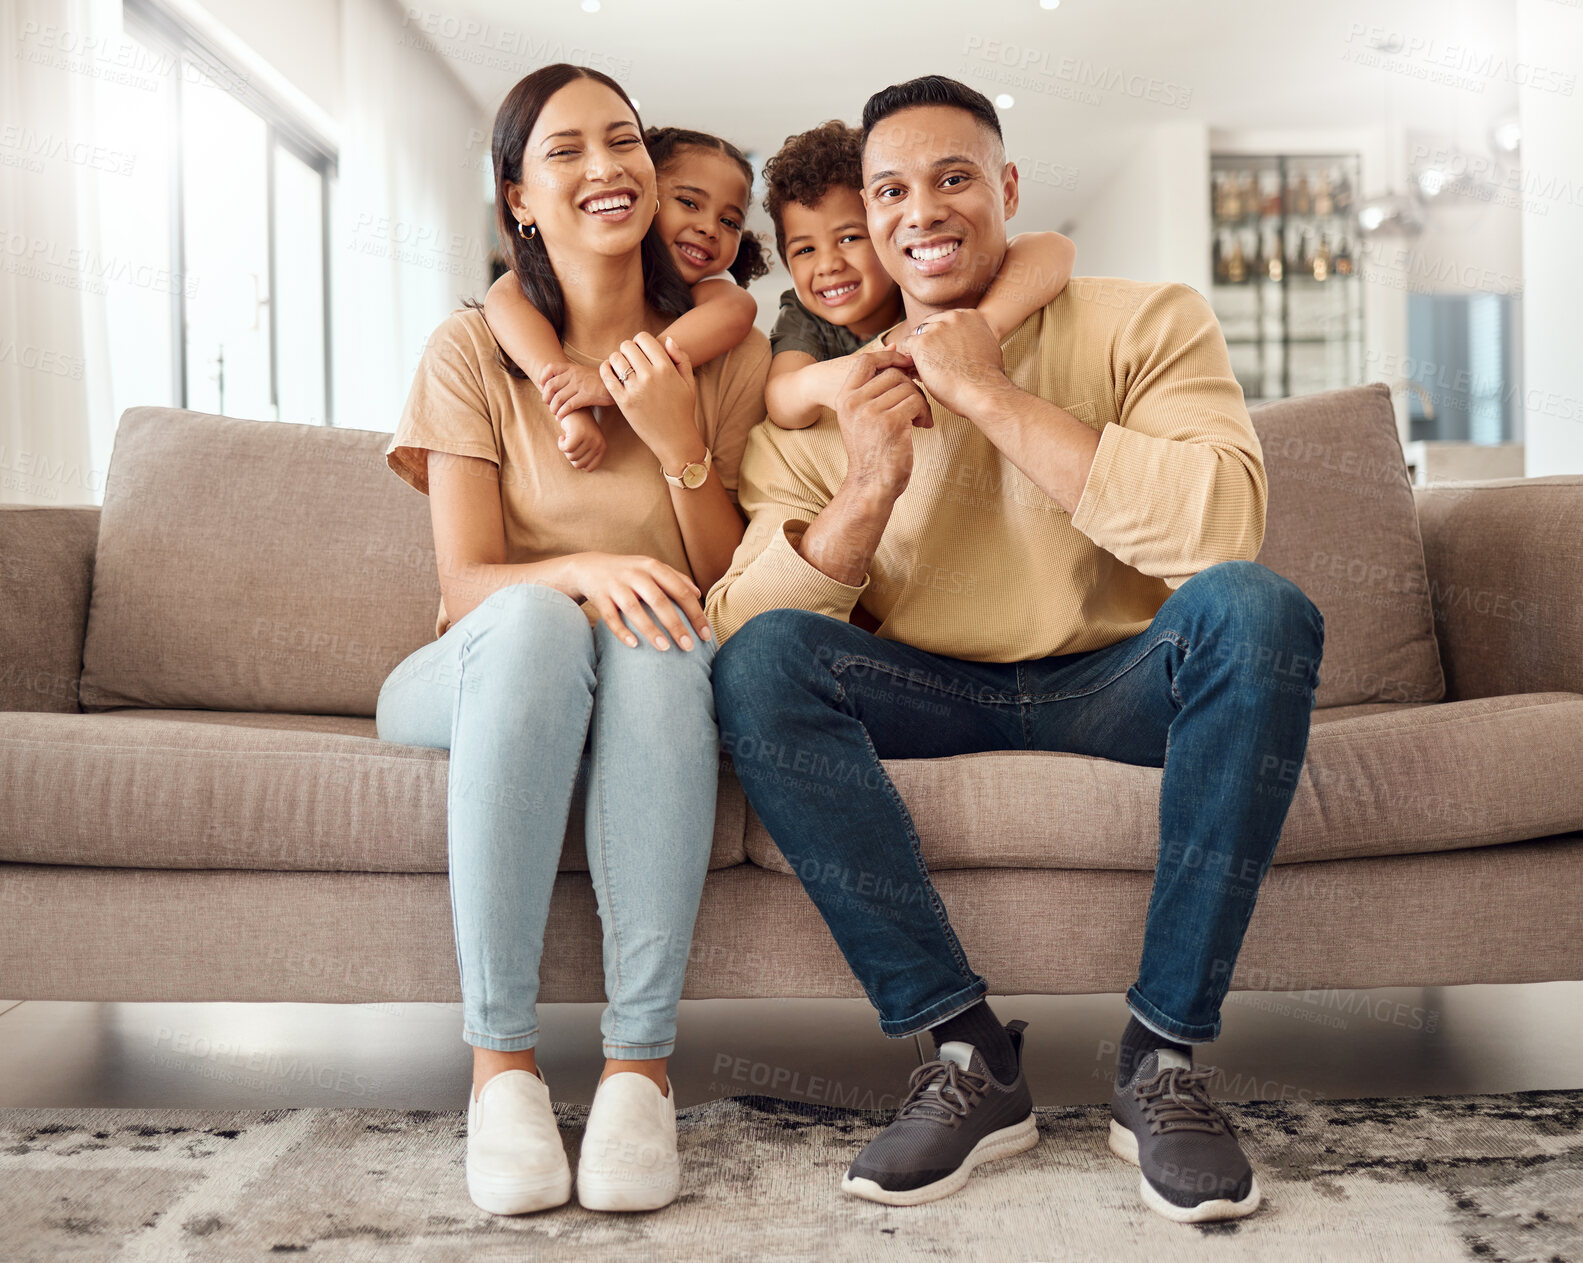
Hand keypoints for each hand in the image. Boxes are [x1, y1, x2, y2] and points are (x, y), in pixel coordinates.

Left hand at [538, 361, 613, 420]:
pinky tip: (561, 418)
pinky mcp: (586, 396)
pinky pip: (568, 406)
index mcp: (572, 368)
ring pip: (558, 398)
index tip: (542, 387)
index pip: (550, 368)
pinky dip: (562, 413)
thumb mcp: (585, 372)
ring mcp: (580, 385)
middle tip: (548, 404)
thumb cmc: (601, 380)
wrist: (618, 382)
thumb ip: (572, 375)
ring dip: (553, 408)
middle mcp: (574, 375)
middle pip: (550, 385)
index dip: (542, 378)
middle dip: (545, 397)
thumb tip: (559, 383)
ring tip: (555, 413)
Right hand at [559, 408, 605, 470]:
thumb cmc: (578, 428)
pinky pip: (566, 448)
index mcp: (602, 448)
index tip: (576, 451)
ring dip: (565, 449)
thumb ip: (586, 456)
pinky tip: (562, 436)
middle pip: (578, 464)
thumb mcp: (587, 443)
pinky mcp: (579, 434)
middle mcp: (598, 444)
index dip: (578, 462)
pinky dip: (561, 444)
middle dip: (570, 456)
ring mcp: (589, 439)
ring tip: (567, 438)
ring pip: (571, 456)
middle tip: (569, 443)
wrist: (574, 408)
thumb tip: (580, 467)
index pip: (589, 468)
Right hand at [565, 552, 710, 650]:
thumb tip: (698, 594)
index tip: (705, 635)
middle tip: (689, 647)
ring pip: (634, 608)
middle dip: (676, 625)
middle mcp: (635, 574)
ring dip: (650, 629)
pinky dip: (621, 631)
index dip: (695, 613)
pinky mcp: (600, 597)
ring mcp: (616, 585)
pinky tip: (634, 645)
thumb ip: (675, 577)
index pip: (680, 591)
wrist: (589, 567)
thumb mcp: (651, 568)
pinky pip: (610, 617)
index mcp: (653, 567)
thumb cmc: (629, 572)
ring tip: (665, 648)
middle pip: (659, 600)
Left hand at [599, 333, 699, 467]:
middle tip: (632, 361)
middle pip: (627, 345)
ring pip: (615, 358)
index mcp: (666, 368)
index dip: (640, 342)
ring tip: (623, 368)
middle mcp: (650, 376)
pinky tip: (611, 372)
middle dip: (628, 350)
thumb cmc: (682, 410)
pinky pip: (607, 375)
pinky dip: (606, 369)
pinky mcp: (623, 401)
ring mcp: (635, 389)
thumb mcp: (689, 383)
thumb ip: (682, 358)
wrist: (675, 439)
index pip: (643, 338)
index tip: (642, 352)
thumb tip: (668, 339)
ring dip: (617, 360)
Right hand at [833, 346, 931, 504]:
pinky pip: (916, 402)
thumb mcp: (863, 415)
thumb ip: (873, 386)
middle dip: (911, 388)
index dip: (889, 357)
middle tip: (916, 407)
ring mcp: (871, 412)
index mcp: (844, 398)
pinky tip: (921, 427)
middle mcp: (854, 402)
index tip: (906, 364)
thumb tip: (895, 348)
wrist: (872, 484)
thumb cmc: (873, 450)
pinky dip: (924, 413)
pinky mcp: (890, 423)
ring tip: (918, 420)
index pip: (866, 361)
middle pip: (893, 374)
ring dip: (920, 403)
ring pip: (908, 388)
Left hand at [896, 308, 1010, 418]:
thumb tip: (969, 344)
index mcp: (969, 315)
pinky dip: (909, 358)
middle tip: (931, 362)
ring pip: (916, 335)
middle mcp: (952, 317)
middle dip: (929, 342)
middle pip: (930, 325)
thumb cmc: (986, 378)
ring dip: (918, 350)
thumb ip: (975, 338)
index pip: (945, 320)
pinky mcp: (922, 342)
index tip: (942, 351)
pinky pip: (906, 345)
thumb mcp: (988, 347)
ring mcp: (936, 328)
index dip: (941, 337)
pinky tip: (917, 371)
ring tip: (925, 369)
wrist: (982, 390)